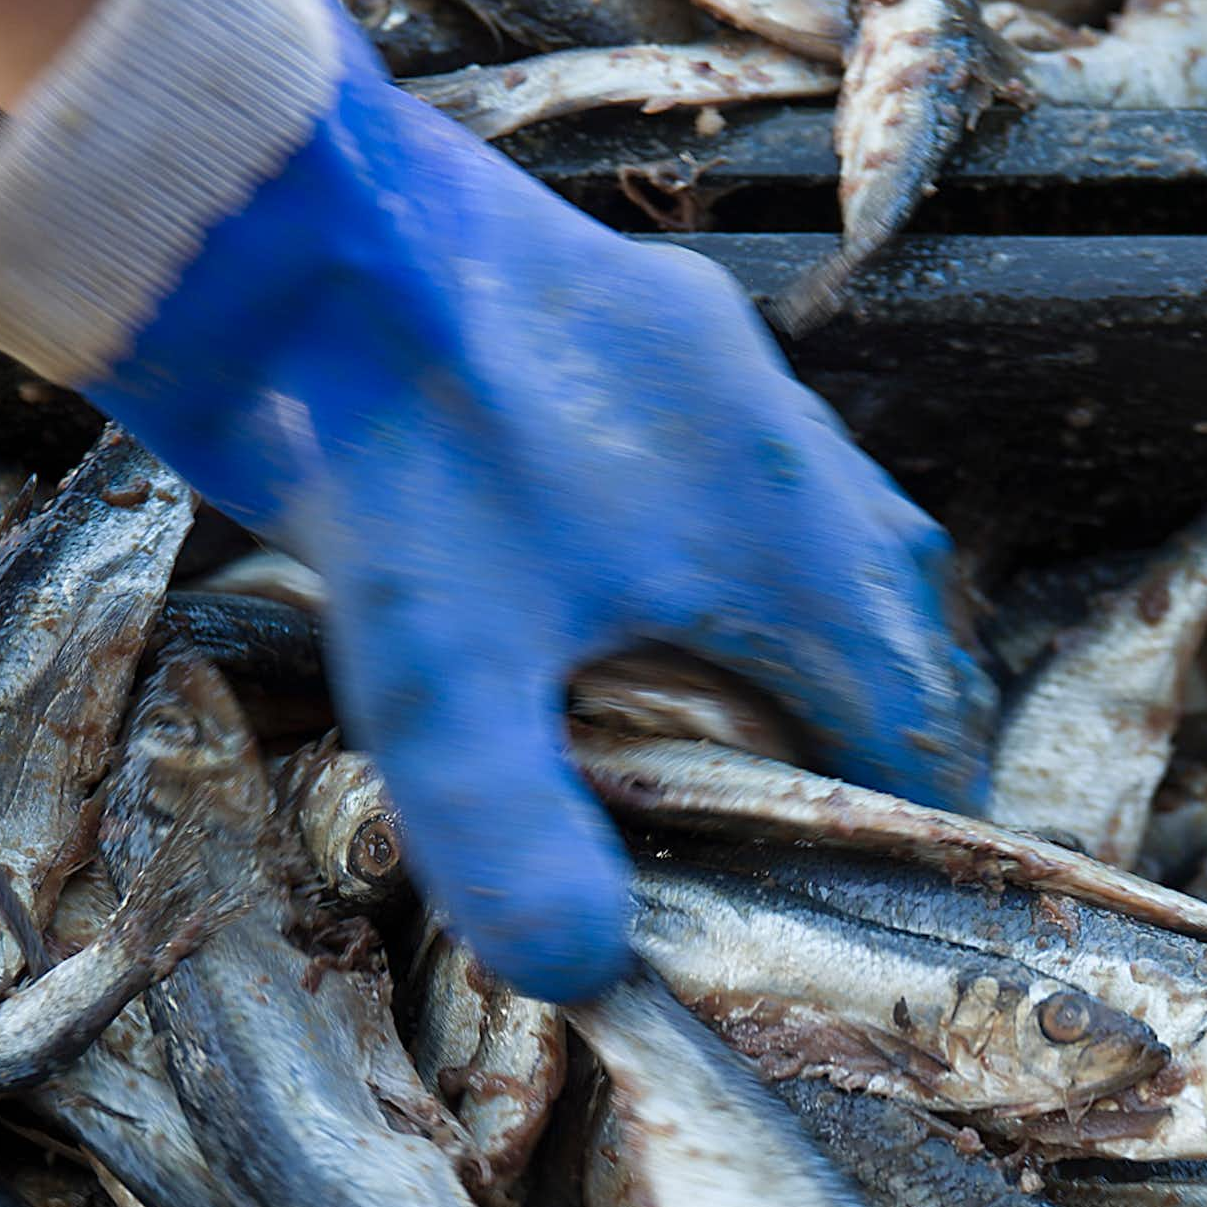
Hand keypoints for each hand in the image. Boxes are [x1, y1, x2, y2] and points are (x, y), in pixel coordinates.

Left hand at [90, 19, 991, 998]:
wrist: (288, 239)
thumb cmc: (387, 447)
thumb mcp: (444, 684)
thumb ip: (514, 840)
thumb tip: (578, 966)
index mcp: (783, 530)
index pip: (919, 707)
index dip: (916, 820)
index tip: (887, 899)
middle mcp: (774, 443)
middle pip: (881, 620)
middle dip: (859, 738)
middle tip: (804, 839)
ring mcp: (698, 382)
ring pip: (796, 539)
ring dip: (781, 647)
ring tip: (719, 752)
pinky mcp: (613, 356)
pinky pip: (708, 482)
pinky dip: (697, 571)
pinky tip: (608, 624)